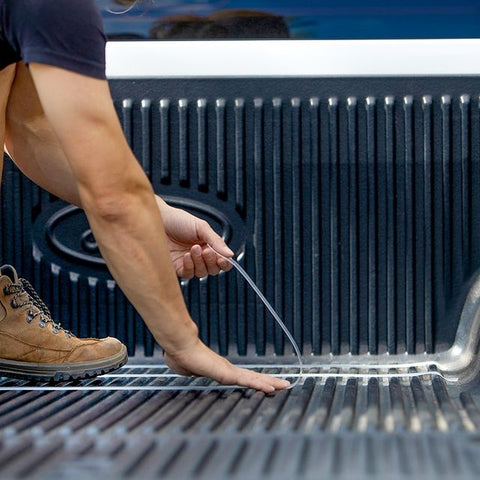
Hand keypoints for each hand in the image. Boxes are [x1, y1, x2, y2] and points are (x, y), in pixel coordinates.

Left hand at [156, 196, 233, 278]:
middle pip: (214, 269)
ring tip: (193, 249)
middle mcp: (200, 256)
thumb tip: (230, 254)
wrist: (158, 220)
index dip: (225, 263)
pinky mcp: (177, 268)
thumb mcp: (201, 227)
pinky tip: (186, 256)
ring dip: (199, 262)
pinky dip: (190, 266)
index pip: (222, 261)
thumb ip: (216, 241)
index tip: (223, 259)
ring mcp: (189, 263)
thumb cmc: (178, 220)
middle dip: (211, 261)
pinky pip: (188, 274)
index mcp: (209, 245)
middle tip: (206, 251)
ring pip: (202, 273)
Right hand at [164, 339, 290, 392]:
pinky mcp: (227, 374)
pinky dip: (260, 385)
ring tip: (285, 386)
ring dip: (271, 383)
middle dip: (270, 381)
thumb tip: (189, 368)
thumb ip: (193, 371)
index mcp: (221, 370)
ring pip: (254, 379)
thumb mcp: (187, 369)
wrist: (179, 347)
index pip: (243, 377)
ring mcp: (229, 371)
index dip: (255, 381)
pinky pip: (247, 381)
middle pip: (253, 377)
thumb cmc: (180, 355)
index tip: (266, 384)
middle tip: (285, 384)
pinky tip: (272, 389)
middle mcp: (228, 370)